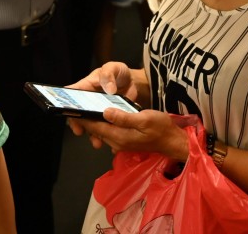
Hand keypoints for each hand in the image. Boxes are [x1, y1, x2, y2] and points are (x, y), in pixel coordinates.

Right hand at [67, 61, 140, 140]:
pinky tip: (108, 142)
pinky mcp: (109, 119)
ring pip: (91, 125)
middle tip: (79, 130)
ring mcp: (98, 111)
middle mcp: (89, 101)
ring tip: (96, 141)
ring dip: (92, 134)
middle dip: (78, 123)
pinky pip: (104, 129)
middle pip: (79, 113)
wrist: (133, 83)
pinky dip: (106, 136)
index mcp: (86, 87)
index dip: (67, 103)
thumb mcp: (113, 68)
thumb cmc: (119, 73)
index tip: (68, 112)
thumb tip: (109, 89)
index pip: (72, 95)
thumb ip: (108, 75)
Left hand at [73, 109, 188, 159]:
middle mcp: (117, 142)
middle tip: (78, 104)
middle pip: (96, 130)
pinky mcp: (125, 141)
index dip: (84, 117)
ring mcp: (121, 143)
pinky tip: (104, 113)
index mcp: (119, 136)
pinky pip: (109, 132)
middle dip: (86, 119)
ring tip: (87, 106)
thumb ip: (124, 117)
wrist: (173, 141)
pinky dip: (104, 124)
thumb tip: (105, 112)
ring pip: (102, 131)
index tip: (74, 107)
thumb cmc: (161, 128)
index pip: (96, 127)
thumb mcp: (144, 118)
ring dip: (94, 121)